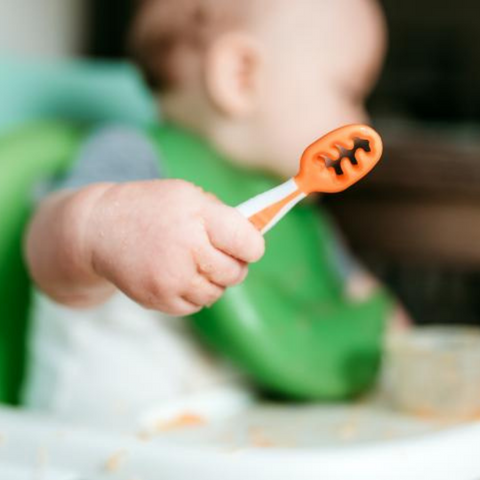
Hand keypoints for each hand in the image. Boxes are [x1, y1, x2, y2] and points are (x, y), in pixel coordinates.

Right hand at [85, 179, 264, 315]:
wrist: (100, 230)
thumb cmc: (150, 208)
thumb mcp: (187, 195)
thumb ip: (222, 216)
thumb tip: (254, 238)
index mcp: (198, 217)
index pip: (248, 243)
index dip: (252, 246)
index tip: (247, 245)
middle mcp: (187, 249)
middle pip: (235, 272)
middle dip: (234, 265)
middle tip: (220, 254)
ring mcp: (172, 278)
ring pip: (217, 292)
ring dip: (213, 281)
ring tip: (196, 263)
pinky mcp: (160, 300)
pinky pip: (195, 306)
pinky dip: (193, 293)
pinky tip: (179, 275)